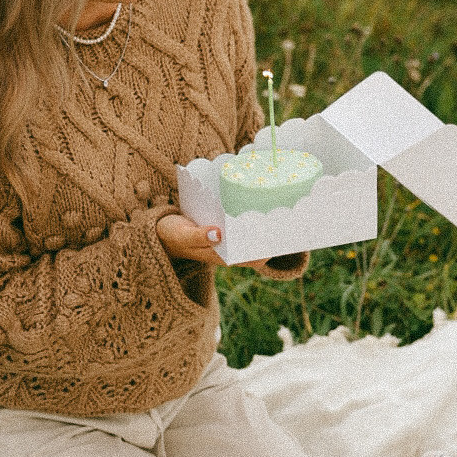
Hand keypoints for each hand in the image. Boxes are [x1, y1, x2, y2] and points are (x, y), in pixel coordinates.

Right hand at [156, 216, 308, 279]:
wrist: (161, 234)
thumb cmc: (173, 235)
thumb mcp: (183, 236)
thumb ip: (199, 237)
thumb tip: (219, 234)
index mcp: (225, 256)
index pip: (257, 256)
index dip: (273, 247)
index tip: (287, 233)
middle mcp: (232, 250)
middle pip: (262, 244)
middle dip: (278, 233)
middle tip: (295, 214)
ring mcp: (231, 239)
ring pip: (257, 233)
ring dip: (271, 222)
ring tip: (289, 205)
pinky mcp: (227, 227)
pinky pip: (248, 223)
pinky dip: (259, 215)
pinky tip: (269, 200)